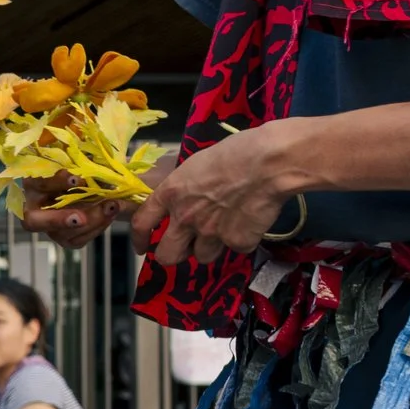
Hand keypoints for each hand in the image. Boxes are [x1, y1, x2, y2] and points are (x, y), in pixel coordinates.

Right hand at [17, 150, 176, 249]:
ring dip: (89, 221)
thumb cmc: (84, 165)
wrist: (100, 182)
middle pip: (33, 222)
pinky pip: (78, 240)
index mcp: (33, 182)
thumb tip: (84, 160)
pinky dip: (97, 227)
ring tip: (111, 206)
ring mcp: (49, 226)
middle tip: (81, 218)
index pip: (36, 184)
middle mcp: (34, 207)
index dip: (55, 183)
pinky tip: (110, 213)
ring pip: (60, 234)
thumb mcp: (80, 157)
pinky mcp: (65, 238)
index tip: (77, 179)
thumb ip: (78, 159)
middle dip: (57, 220)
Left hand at [132, 120, 311, 266]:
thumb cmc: (236, 152)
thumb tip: (187, 197)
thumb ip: (186, 188)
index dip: (139, 239)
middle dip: (173, 256)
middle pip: (167, 256)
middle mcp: (185, 218)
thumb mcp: (197, 165)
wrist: (270, 162)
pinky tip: (251, 221)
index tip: (142, 247)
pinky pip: (236, 248)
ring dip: (210, 247)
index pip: (141, 223)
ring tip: (225, 228)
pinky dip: (242, 239)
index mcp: (171, 194)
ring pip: (202, 256)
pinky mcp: (237, 242)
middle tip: (184, 248)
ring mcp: (211, 233)